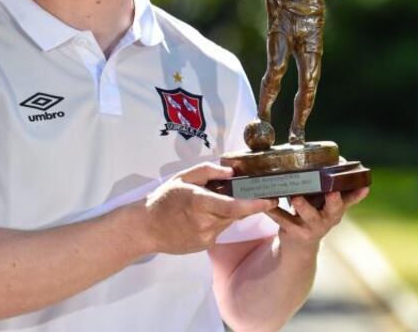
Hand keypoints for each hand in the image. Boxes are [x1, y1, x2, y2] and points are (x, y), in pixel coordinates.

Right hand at [142, 163, 276, 254]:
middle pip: (235, 213)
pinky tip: (199, 218)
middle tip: (244, 192)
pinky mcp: (205, 246)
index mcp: (199, 202)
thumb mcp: (182, 177)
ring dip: (226, 212)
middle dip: (242, 203)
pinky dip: (216, 221)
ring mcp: (205, 237)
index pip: (233, 206)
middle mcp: (205, 223)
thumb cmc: (164, 199)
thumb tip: (231, 171)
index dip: (255, 205)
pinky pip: (219, 230)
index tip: (271, 200)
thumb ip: (207, 171)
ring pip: (228, 222)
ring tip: (207, 204)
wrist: (146, 229)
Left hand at [265, 188, 368, 255]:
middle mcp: (327, 219)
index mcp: (336, 209)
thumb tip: (340, 159)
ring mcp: (311, 227)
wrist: (299, 244)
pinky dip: (274, 210)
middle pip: (334, 210)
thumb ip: (331, 186)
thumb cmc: (313, 213)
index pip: (350, 200)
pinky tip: (267, 202)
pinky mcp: (293, 232)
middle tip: (332, 192)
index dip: (357, 194)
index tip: (364, 187)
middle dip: (334, 201)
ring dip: (303, 206)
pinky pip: (282, 219)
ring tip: (296, 197)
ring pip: (309, 216)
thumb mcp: (325, 203)